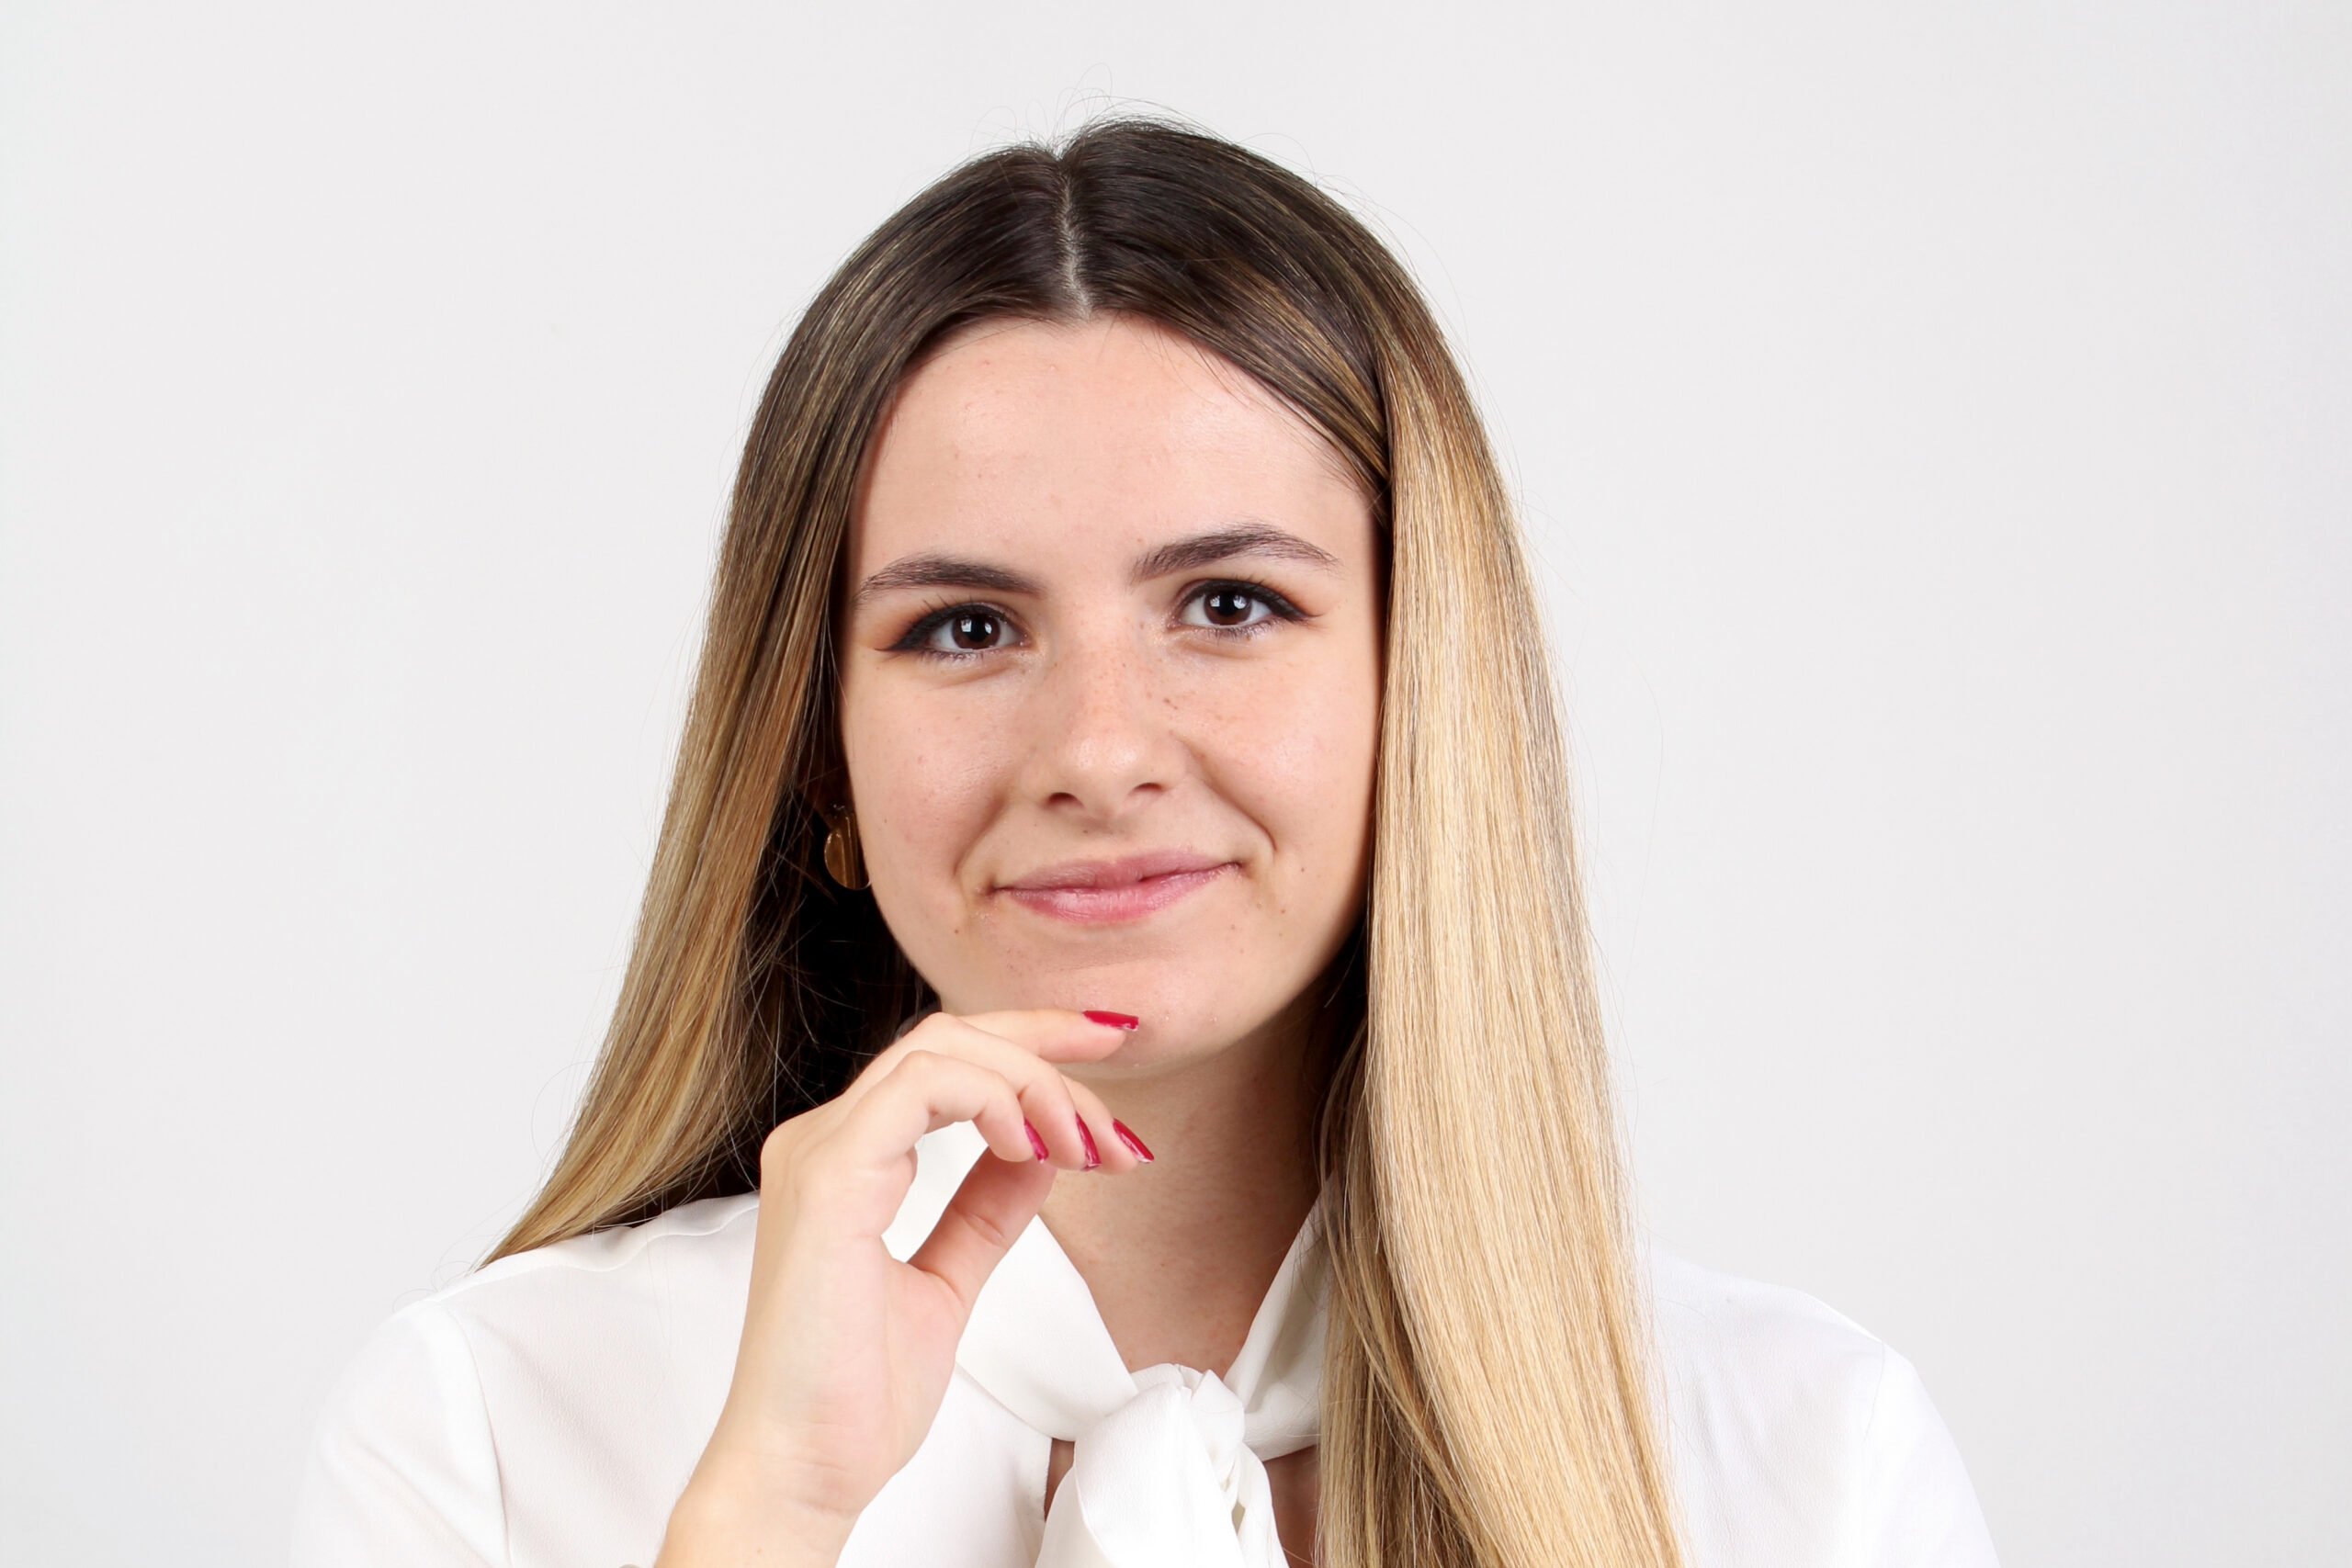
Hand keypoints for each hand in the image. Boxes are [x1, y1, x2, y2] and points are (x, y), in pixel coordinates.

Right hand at [655, 1009, 1146, 1566]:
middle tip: (1121, 1106)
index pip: (944, 1060)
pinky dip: (993, 1100)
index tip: (1111, 1054)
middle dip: (1050, 1050)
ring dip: (1037, 1086)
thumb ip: (985, 1210)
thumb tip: (1041, 1150)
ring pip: (942, 1048)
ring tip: (1090, 1150)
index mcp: (847, 1158)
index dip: (1033, 1042)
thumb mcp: (948, 1282)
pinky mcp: (827, 1175)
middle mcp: (824, 1138)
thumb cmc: (855, 1397)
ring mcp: (819, 1150)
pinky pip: (919, 1087)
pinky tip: (1036, 1148)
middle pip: (949, 1035)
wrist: (804, 1472)